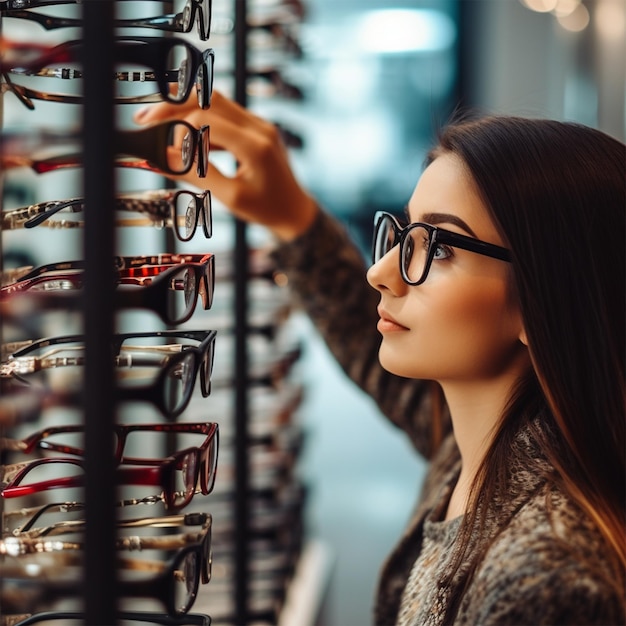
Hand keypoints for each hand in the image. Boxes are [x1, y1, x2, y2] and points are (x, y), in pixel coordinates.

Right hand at [133, 90, 318, 240]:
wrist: (295, 211)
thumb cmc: (267, 209)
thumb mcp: (230, 197)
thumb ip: (197, 175)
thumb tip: (163, 158)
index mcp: (255, 146)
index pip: (205, 120)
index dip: (179, 132)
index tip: (164, 150)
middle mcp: (259, 127)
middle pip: (208, 99)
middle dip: (173, 106)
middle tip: (144, 120)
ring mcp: (259, 124)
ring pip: (214, 100)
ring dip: (184, 107)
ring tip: (155, 120)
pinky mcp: (256, 128)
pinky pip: (224, 113)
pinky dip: (200, 118)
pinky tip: (182, 132)